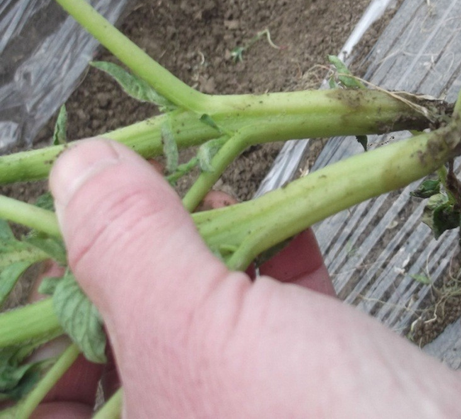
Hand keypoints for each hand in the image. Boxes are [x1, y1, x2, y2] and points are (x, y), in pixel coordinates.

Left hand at [34, 139, 460, 417]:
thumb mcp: (197, 333)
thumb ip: (130, 248)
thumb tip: (78, 170)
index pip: (41, 392)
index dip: (30, 312)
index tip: (41, 237)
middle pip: (121, 337)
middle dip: (122, 256)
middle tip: (120, 185)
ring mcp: (258, 401)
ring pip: (205, 309)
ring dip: (203, 241)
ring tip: (196, 179)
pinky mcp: (325, 370)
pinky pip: (280, 300)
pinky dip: (275, 249)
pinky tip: (276, 209)